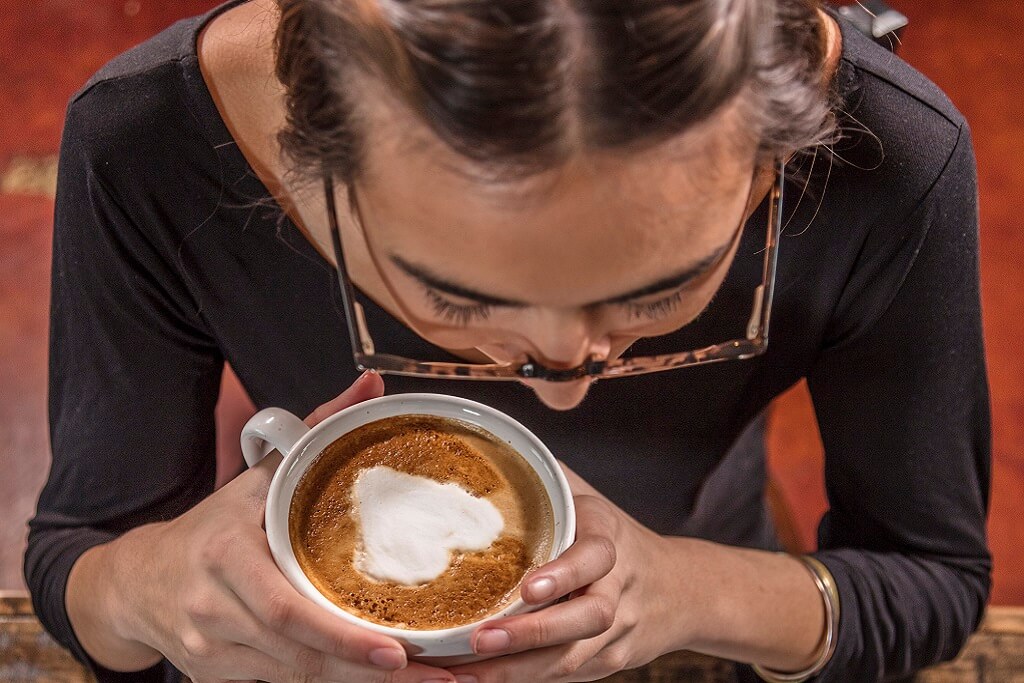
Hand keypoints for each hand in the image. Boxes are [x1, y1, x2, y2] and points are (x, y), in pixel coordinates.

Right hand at [106, 371, 456, 682]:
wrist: (135, 581)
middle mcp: (213, 610)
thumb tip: (372, 387)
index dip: (342, 637)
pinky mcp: (213, 677)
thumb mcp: (256, 475)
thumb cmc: (212, 526)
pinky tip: (364, 681)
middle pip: (297, 657)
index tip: (397, 651)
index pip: (289, 609)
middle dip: (364, 675)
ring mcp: (209, 652)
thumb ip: (316, 429)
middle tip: (433, 681)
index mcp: (226, 558)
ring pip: (291, 680)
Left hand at [448, 464, 685, 682]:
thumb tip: (489, 448)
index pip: (594, 558)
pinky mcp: (607, 663)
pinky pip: (565, 677)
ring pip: (571, 659)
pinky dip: (523, 681)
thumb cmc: (613, 536)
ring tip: (464, 675)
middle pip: (584, 620)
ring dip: (516, 671)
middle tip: (480, 639)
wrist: (680, 590)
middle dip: (530, 634)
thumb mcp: (588, 498)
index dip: (564, 575)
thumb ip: (546, 477)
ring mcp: (616, 633)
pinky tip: (479, 682)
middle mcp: (617, 591)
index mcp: (610, 542)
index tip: (527, 588)